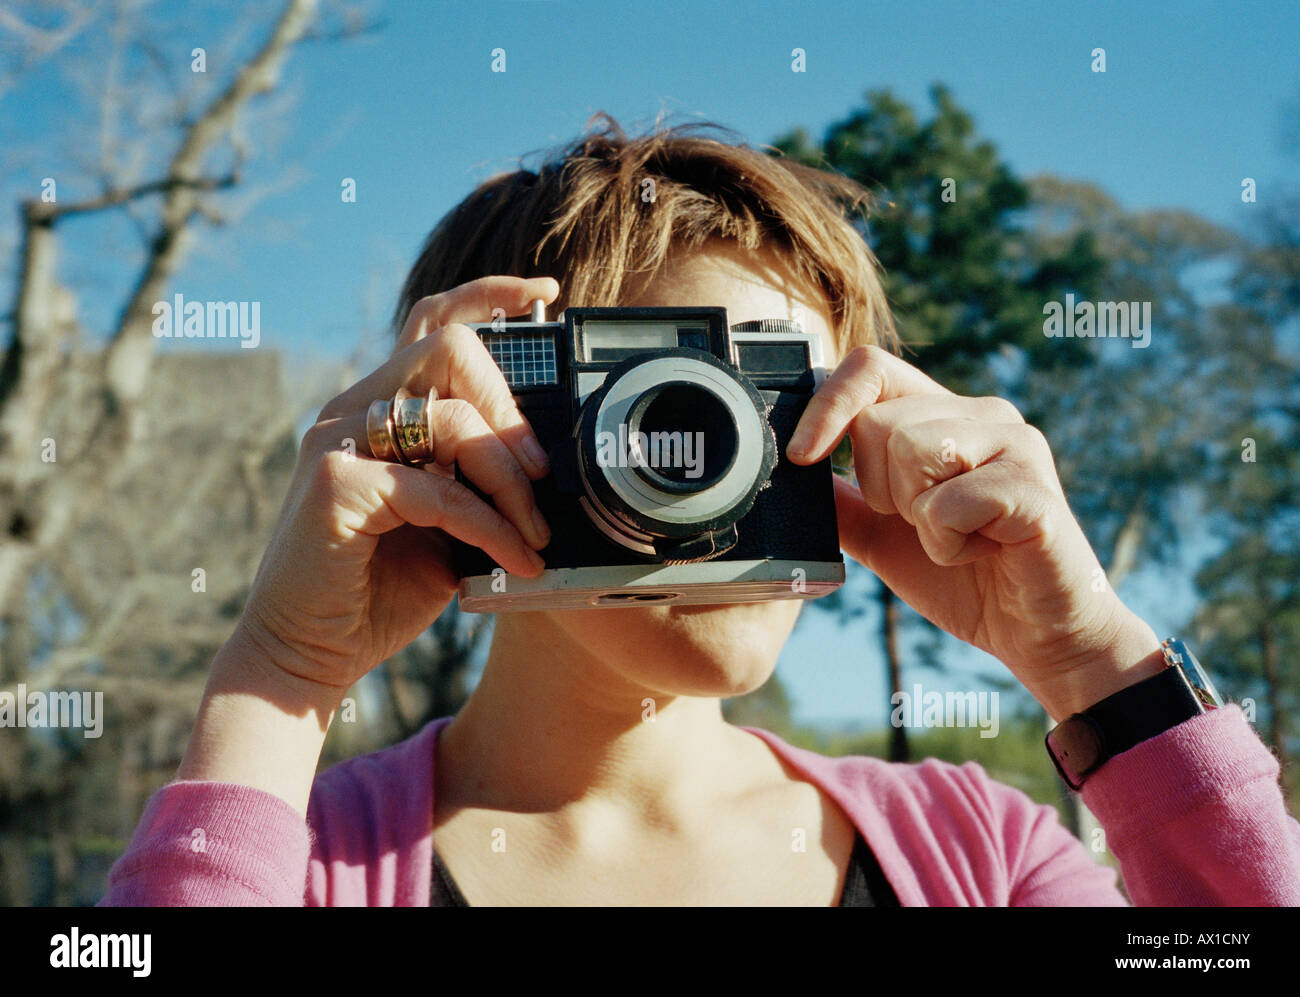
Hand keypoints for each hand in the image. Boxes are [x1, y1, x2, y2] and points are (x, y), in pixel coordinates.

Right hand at [234, 275, 558, 693]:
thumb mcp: (447, 523)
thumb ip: (479, 481)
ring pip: (450, 418)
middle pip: (448, 348)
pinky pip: (438, 489)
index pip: (432, 321)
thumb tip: (551, 466)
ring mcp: (337, 442)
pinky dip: (489, 526)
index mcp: (379, 408)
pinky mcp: (336, 486)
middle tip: (542, 470)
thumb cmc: (380, 589)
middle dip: (511, 407)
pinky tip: (515, 561)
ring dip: (510, 480)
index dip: (489, 296)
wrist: (310, 652)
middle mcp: (352, 410)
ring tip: (535, 534)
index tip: (546, 296)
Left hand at [787, 346, 1162, 719]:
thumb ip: (844, 501)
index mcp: (945, 415)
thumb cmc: (967, 580)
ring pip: (912, 453)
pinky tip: (984, 554)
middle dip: (884, 490)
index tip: (801, 456)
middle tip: (930, 524)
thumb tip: (792, 475)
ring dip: (919, 519)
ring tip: (962, 538)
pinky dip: (948, 545)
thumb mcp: (883, 537)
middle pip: (880, 422)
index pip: (871, 367)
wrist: (1037, 635)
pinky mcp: (1032, 487)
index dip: (826, 404)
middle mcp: (984, 414)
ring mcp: (1015, 443)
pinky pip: (946, 504)